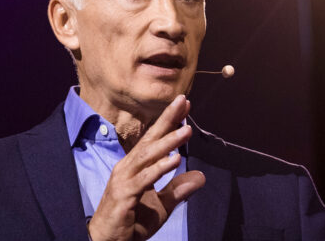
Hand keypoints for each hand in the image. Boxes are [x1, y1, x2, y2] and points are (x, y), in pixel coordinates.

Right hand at [87, 95, 205, 240]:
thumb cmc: (131, 223)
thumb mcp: (161, 205)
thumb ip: (178, 190)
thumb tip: (200, 176)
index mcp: (134, 167)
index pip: (154, 139)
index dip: (169, 121)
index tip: (185, 105)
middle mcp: (127, 168)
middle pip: (150, 139)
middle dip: (168, 120)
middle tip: (184, 101)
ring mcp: (123, 180)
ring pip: (148, 156)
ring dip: (168, 142)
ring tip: (186, 130)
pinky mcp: (124, 195)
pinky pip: (144, 179)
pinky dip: (159, 168)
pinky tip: (174, 160)